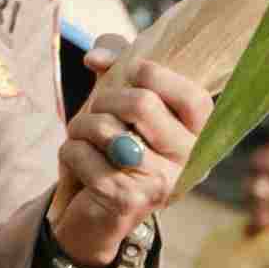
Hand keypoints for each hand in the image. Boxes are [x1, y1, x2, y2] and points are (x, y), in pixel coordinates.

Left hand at [48, 34, 213, 267]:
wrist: (97, 208)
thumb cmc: (115, 142)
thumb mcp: (122, 96)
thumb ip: (117, 60)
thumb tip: (96, 59)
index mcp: (198, 135)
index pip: (193, 96)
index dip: (155, 75)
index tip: (133, 75)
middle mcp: (189, 162)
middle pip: (142, 103)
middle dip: (104, 100)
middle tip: (97, 112)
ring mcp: (162, 184)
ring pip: (107, 129)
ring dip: (79, 125)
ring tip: (84, 138)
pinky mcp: (128, 201)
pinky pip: (83, 154)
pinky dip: (70, 151)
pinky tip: (80, 165)